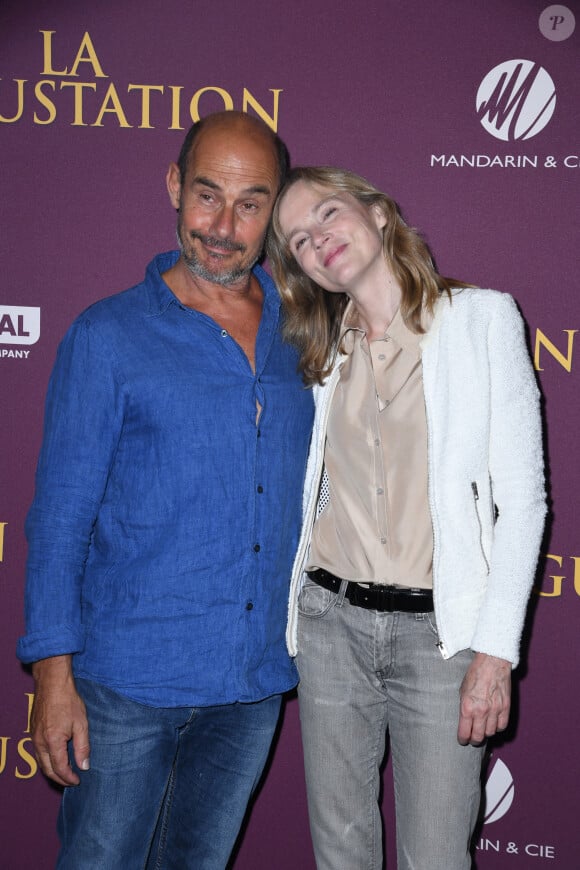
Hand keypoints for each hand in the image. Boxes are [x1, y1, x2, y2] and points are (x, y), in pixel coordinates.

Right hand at [31, 655, 89, 785]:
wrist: (52, 684)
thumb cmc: (68, 701)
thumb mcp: (81, 724)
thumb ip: (83, 747)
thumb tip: (84, 766)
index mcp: (53, 741)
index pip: (60, 768)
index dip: (69, 778)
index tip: (78, 781)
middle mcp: (39, 742)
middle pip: (47, 769)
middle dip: (59, 778)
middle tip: (71, 781)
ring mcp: (34, 737)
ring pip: (41, 762)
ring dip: (52, 771)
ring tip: (65, 773)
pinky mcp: (33, 731)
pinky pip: (38, 753)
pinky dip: (46, 761)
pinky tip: (55, 758)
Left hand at [457, 653, 510, 745]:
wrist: (492, 662)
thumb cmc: (475, 674)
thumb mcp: (462, 690)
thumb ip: (464, 706)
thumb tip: (465, 719)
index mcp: (467, 707)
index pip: (464, 733)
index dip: (463, 739)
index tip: (462, 740)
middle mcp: (481, 711)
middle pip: (478, 737)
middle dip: (474, 740)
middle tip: (472, 739)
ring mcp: (495, 710)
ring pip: (490, 733)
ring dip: (486, 733)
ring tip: (483, 729)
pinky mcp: (506, 708)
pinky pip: (502, 726)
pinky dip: (497, 727)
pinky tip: (493, 724)